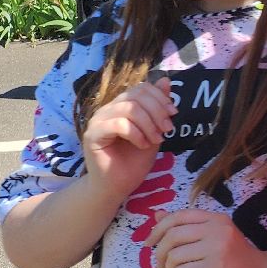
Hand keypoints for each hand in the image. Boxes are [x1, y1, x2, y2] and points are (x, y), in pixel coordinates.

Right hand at [81, 80, 175, 197]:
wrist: (118, 186)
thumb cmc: (134, 161)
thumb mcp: (154, 130)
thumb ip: (158, 108)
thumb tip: (165, 80)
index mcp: (121, 106)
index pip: (141, 88)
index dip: (160, 97)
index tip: (173, 114)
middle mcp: (108, 109)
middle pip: (136, 95)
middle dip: (157, 111)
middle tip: (167, 129)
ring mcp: (98, 121)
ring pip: (129, 108)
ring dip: (149, 124)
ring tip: (156, 140)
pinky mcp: (93, 135)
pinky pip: (119, 124)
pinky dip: (136, 133)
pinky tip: (143, 144)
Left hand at [148, 209, 266, 267]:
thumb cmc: (236, 257)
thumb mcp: (212, 237)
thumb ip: (187, 227)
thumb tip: (157, 214)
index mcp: (216, 218)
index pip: (178, 216)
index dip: (157, 229)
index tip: (149, 244)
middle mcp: (217, 229)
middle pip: (172, 236)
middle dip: (159, 253)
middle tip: (160, 266)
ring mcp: (218, 248)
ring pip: (175, 256)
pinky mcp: (216, 267)